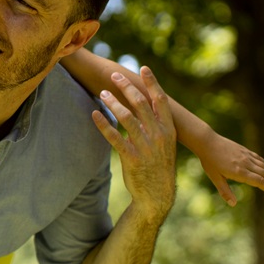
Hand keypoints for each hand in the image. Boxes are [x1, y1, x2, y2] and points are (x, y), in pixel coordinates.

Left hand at [91, 67, 176, 222]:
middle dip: (126, 87)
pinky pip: (114, 138)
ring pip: (126, 118)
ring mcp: (145, 147)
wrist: (158, 195)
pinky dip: (103, 124)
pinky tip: (94, 114)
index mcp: (169, 130)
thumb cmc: (158, 165)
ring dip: (113, 102)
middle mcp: (158, 135)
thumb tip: (145, 104)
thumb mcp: (165, 144)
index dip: (152, 83)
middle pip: (140, 104)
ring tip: (102, 92)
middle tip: (114, 75)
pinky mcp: (131, 158)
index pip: (160, 101)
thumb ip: (156, 125)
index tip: (143, 68)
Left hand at [197, 131, 263, 205]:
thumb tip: (233, 204)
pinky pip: (260, 160)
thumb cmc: (209, 161)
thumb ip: (224, 191)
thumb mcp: (214, 178)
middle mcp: (246, 163)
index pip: (260, 182)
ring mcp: (247, 156)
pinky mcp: (245, 151)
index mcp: (239, 172)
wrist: (207, 141)